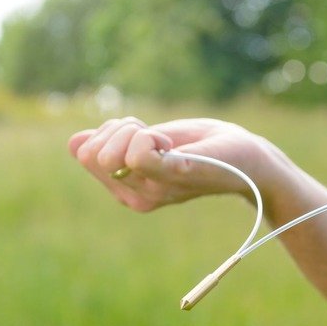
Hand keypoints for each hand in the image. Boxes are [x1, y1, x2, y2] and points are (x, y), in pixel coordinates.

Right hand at [68, 117, 274, 211]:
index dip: (110, 131)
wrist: (251, 158)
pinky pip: (140, 157)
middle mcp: (136, 196)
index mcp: (127, 188)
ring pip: (110, 153)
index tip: (144, 132)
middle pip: (92, 153)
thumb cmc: (206, 146)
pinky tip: (172, 143)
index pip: (85, 152)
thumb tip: (76, 143)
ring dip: (136, 130)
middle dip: (118, 129)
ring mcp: (156, 191)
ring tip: (169, 141)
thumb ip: (117, 143)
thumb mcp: (153, 140)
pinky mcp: (178, 176)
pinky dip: (148, 139)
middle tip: (157, 135)